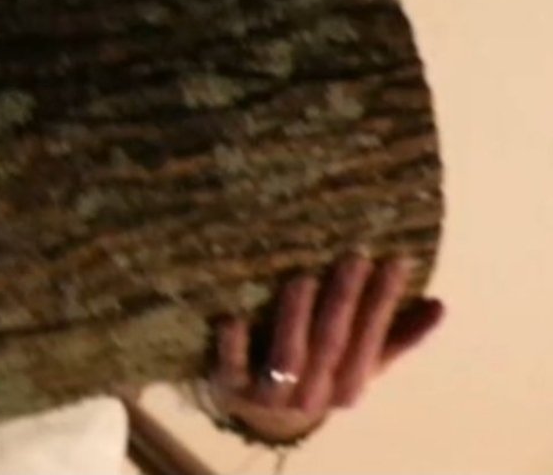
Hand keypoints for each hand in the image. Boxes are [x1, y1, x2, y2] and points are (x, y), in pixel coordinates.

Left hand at [209, 255, 444, 443]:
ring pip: (288, 359)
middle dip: (344, 300)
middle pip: (332, 345)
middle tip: (353, 255)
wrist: (260, 415)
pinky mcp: (231, 387)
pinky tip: (234, 317)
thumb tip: (440, 304)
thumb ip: (394, 335)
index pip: (371, 341)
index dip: (383, 303)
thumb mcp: (356, 361)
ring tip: (302, 277)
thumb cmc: (317, 372)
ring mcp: (270, 394)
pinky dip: (233, 345)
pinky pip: (233, 367)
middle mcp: (313, 394)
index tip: (395, 260)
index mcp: (348, 386)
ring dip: (296, 318)